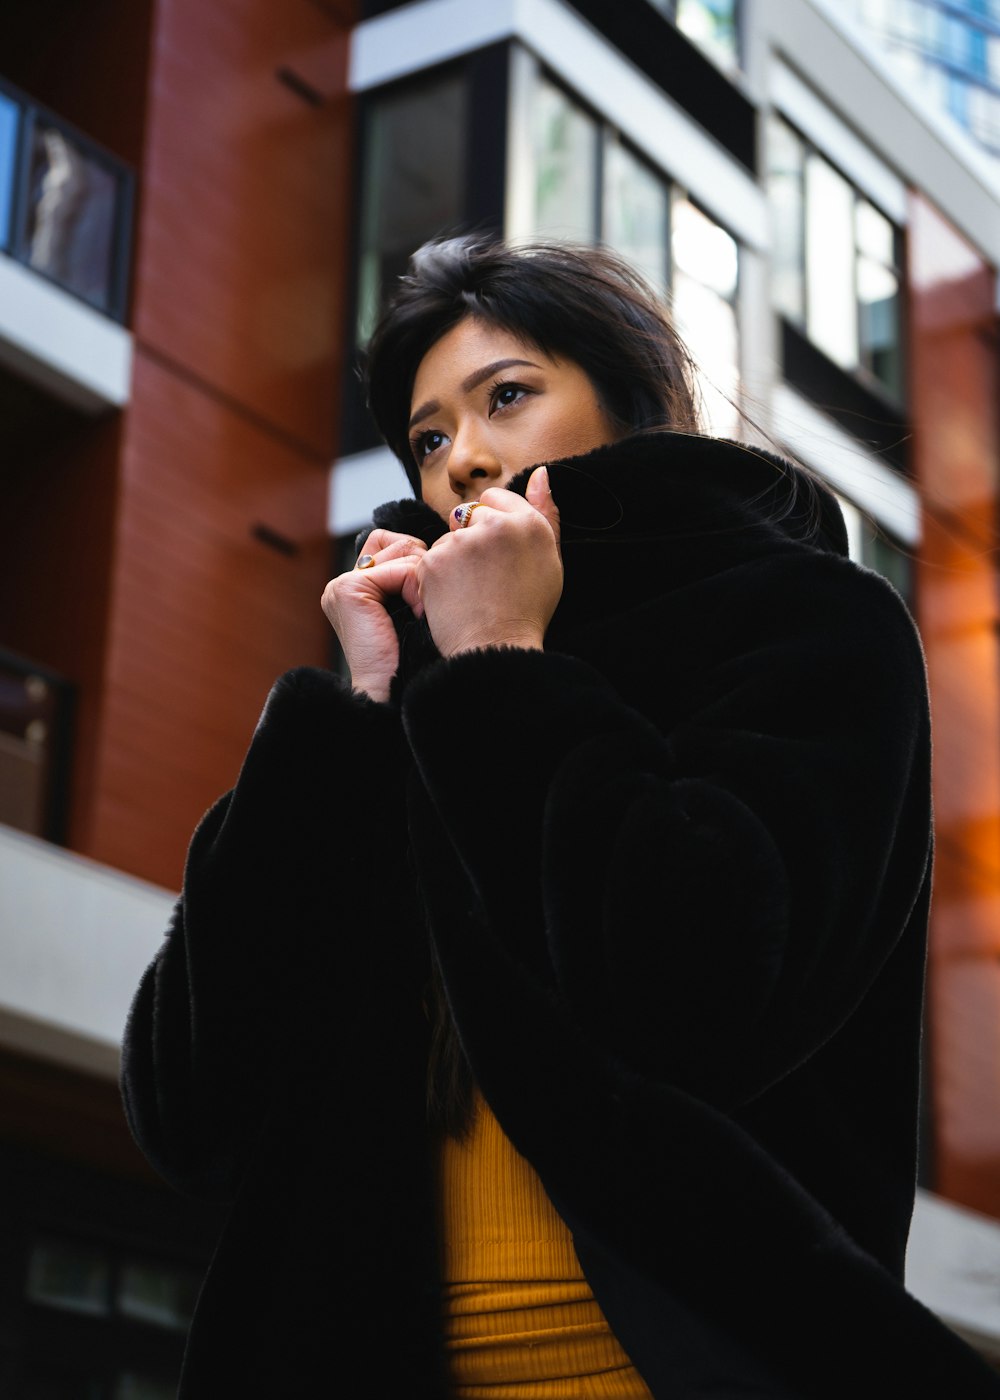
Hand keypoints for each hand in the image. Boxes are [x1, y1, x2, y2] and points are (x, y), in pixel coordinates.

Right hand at [321, 530, 425, 701]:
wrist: (395, 694)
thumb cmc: (414, 660)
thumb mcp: (416, 611)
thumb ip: (414, 578)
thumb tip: (443, 544)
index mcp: (357, 588)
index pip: (394, 544)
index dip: (420, 563)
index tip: (429, 597)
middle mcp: (345, 583)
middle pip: (399, 542)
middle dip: (423, 568)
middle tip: (425, 607)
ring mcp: (342, 585)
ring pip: (403, 551)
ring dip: (422, 581)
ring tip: (421, 614)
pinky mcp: (348, 590)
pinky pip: (401, 569)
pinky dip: (417, 591)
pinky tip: (418, 615)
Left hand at [417, 467, 561, 658]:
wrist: (496, 648)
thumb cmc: (527, 609)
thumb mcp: (551, 560)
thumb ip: (547, 512)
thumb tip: (541, 473)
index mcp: (528, 523)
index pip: (495, 497)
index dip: (493, 524)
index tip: (497, 554)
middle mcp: (495, 525)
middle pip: (468, 514)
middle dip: (471, 536)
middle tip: (485, 576)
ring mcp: (461, 542)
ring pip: (448, 536)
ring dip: (454, 557)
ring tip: (471, 590)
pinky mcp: (433, 560)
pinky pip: (430, 557)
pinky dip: (437, 575)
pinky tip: (454, 597)